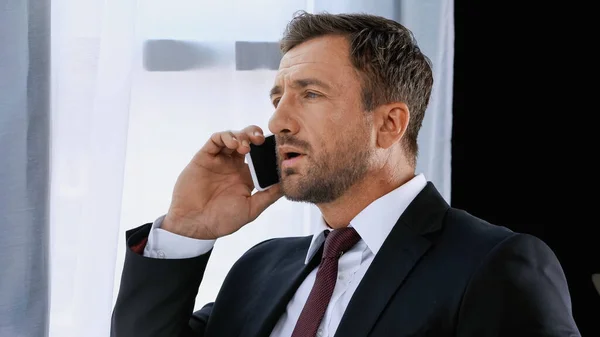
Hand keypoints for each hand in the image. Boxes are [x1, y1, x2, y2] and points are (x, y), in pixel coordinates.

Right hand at [162, 125, 282, 238]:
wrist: (195, 224)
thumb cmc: (222, 220)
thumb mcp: (252, 209)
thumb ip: (269, 195)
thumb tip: (288, 183)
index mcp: (246, 176)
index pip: (260, 155)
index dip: (268, 149)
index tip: (277, 148)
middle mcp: (233, 165)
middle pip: (248, 141)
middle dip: (256, 135)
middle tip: (261, 140)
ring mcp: (219, 160)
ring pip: (233, 136)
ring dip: (242, 135)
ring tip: (245, 146)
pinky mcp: (204, 157)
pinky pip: (215, 140)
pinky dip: (226, 136)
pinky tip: (233, 144)